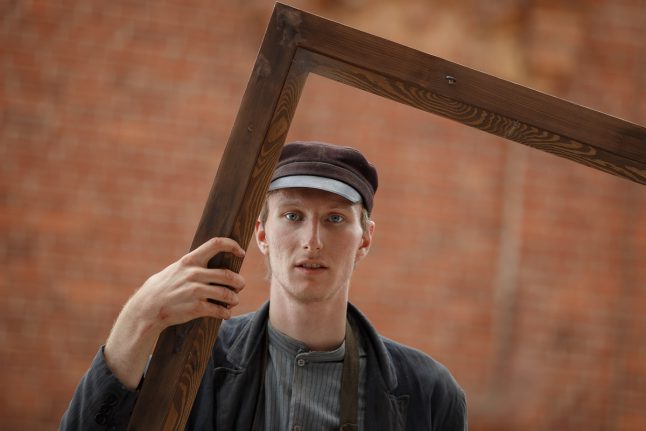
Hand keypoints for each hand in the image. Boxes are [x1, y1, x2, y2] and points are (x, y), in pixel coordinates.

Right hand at [129, 237, 245, 330]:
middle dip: (239, 282)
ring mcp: (194, 291)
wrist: (148, 307)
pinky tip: (225, 314)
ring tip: (234, 301)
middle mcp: (193, 273)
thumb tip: (218, 256)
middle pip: (227, 275)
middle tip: (240, 286)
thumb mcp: (178, 268)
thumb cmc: (166, 285)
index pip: (216, 244)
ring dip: (234, 299)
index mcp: (190, 260)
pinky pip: (219, 310)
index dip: (232, 245)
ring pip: (227, 294)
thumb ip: (196, 263)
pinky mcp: (195, 308)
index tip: (241, 253)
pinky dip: (226, 313)